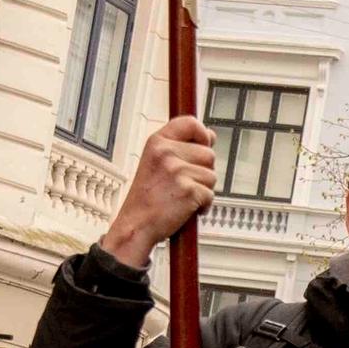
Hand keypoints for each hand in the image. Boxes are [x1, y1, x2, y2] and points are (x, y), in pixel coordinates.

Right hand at [94, 115, 216, 266]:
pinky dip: (203, 206)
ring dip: (203, 189)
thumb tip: (211, 136)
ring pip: (212, 176)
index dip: (202, 134)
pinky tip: (186, 209)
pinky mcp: (188, 190)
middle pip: (209, 154)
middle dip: (203, 171)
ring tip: (182, 197)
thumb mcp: (156, 162)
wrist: (136, 224)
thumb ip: (181, 147)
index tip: (203, 145)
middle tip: (182, 184)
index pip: (190, 123)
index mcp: (157, 142)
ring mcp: (177, 171)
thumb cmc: (148, 197)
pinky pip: (210, 195)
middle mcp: (166, 152)